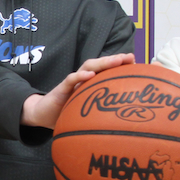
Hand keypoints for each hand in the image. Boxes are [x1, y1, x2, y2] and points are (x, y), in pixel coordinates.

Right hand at [21, 53, 135, 128]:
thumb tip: (125, 121)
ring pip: (88, 67)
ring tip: (116, 61)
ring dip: (103, 63)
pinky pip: (70, 80)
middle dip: (115, 60)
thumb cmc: (67, 113)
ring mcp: (72, 83)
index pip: (107, 71)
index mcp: (90, 84)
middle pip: (100, 65)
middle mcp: (83, 80)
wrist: (42, 115)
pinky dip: (80, 76)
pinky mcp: (61, 89)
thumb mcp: (88, 112)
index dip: (121, 66)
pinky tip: (90, 75)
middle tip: (129, 57)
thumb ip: (102, 112)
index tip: (137, 63)